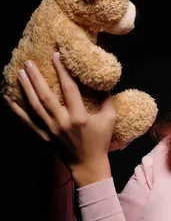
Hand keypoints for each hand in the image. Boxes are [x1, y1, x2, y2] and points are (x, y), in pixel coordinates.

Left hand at [3, 53, 115, 185]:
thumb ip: (106, 98)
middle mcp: (63, 122)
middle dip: (36, 78)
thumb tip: (101, 79)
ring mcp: (51, 130)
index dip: (62, 71)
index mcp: (80, 117)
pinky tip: (7, 97)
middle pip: (46, 96)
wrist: (88, 165)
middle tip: (29, 62)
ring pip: (35, 106)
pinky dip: (16, 110)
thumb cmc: (100, 141)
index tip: (56, 55)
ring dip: (26, 88)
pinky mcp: (43, 136)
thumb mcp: (110, 119)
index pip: (69, 89)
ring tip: (20, 72)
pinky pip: (27, 122)